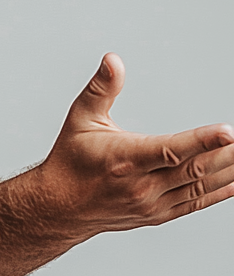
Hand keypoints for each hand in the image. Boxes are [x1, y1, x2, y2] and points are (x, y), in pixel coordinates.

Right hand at [38, 53, 233, 236]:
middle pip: (196, 169)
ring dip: (230, 169)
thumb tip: (113, 61)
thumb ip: (101, 88)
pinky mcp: (158, 215)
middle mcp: (141, 186)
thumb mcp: (80, 119)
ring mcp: (152, 204)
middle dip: (229, 153)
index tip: (227, 131)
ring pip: (201, 186)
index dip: (202, 140)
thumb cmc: (70, 161)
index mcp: (125, 160)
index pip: (171, 150)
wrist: (58, 208)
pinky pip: (196, 203)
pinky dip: (221, 191)